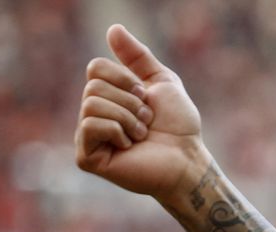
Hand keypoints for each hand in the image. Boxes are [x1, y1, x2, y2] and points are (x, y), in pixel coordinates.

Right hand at [75, 24, 206, 199]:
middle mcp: (93, 114)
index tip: (146, 96)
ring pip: (90, 104)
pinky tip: (129, 146)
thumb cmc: (178, 125)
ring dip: (127, 117)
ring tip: (141, 134)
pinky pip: (90, 125)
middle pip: (93, 86)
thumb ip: (137, 56)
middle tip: (147, 120)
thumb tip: (113, 28)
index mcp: (107, 96)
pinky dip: (117, 131)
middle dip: (130, 101)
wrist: (188, 159)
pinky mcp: (87, 157)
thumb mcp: (161, 81)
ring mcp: (88, 137)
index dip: (124, 78)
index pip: (95, 68)